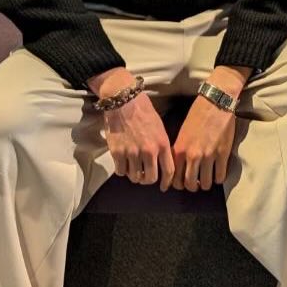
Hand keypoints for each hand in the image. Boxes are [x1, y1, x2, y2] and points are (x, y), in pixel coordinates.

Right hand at [89, 69, 174, 189]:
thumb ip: (161, 145)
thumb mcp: (159, 126)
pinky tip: (123, 162)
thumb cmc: (143, 110)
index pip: (168, 171)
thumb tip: (162, 162)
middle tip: (144, 175)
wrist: (124, 100)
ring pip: (134, 177)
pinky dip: (122, 170)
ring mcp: (132, 153)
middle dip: (147, 179)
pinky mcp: (117, 152)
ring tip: (132, 166)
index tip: (164, 186)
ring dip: (134, 174)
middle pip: (150, 179)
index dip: (166, 182)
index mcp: (162, 143)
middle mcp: (148, 151)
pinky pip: (121, 172)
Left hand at [171, 93, 236, 191]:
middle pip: (190, 184)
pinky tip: (218, 174)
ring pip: (206, 183)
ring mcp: (208, 156)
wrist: (216, 101)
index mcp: (180, 150)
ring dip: (206, 184)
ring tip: (208, 179)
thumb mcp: (183, 132)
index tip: (182, 184)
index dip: (178, 184)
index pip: (174, 178)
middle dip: (193, 186)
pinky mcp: (223, 154)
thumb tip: (180, 165)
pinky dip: (219, 179)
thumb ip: (180, 150)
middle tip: (196, 182)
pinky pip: (220, 176)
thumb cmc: (198, 113)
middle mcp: (192, 156)